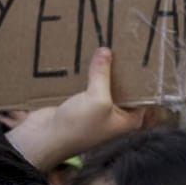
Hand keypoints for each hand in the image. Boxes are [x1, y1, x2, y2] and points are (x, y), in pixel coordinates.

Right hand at [5, 48, 144, 170]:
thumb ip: (102, 74)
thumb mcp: (97, 99)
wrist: (42, 139)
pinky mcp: (78, 105)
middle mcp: (115, 115)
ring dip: (100, 70)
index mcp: (129, 119)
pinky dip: (83, 74)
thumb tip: (106, 51)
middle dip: (120, 70)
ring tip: (104, 45)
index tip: (143, 57)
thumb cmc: (77, 127)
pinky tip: (84, 56)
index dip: (142, 78)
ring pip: (102, 85)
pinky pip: (84, 86)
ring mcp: (96, 111)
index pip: (143, 96)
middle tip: (122, 46)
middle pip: (122, 88)